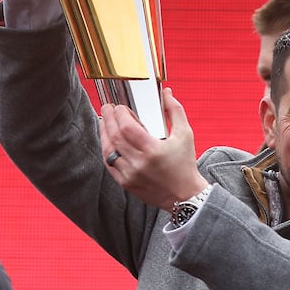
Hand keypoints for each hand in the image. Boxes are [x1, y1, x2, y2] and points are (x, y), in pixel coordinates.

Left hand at [100, 86, 204, 210]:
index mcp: (153, 150)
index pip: (127, 127)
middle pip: (115, 136)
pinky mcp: (126, 183)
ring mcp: (130, 174)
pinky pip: (109, 165)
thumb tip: (166, 93)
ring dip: (104, 134)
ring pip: (109, 150)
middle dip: (108, 119)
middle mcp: (139, 163)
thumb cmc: (185, 164)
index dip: (120, 114)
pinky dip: (107, 151)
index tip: (119, 106)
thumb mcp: (185, 134)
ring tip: (104, 122)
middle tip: (107, 108)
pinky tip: (108, 141)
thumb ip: (175, 111)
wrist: (184, 195)